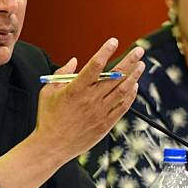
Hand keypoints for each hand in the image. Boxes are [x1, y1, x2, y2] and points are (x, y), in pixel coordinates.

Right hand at [34, 38, 144, 162]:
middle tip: (139, 50)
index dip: (106, 51)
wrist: (52, 146)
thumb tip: (74, 61)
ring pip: (122, 90)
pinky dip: (130, 95)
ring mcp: (100, 112)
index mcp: (75, 89)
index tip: (114, 41)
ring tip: (140, 65)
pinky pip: (122, 107)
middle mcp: (90, 99)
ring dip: (133, 76)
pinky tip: (134, 86)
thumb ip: (62, 74)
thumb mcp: (47, 92)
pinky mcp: (105, 124)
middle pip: (115, 76)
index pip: (95, 65)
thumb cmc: (48, 117)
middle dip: (129, 61)